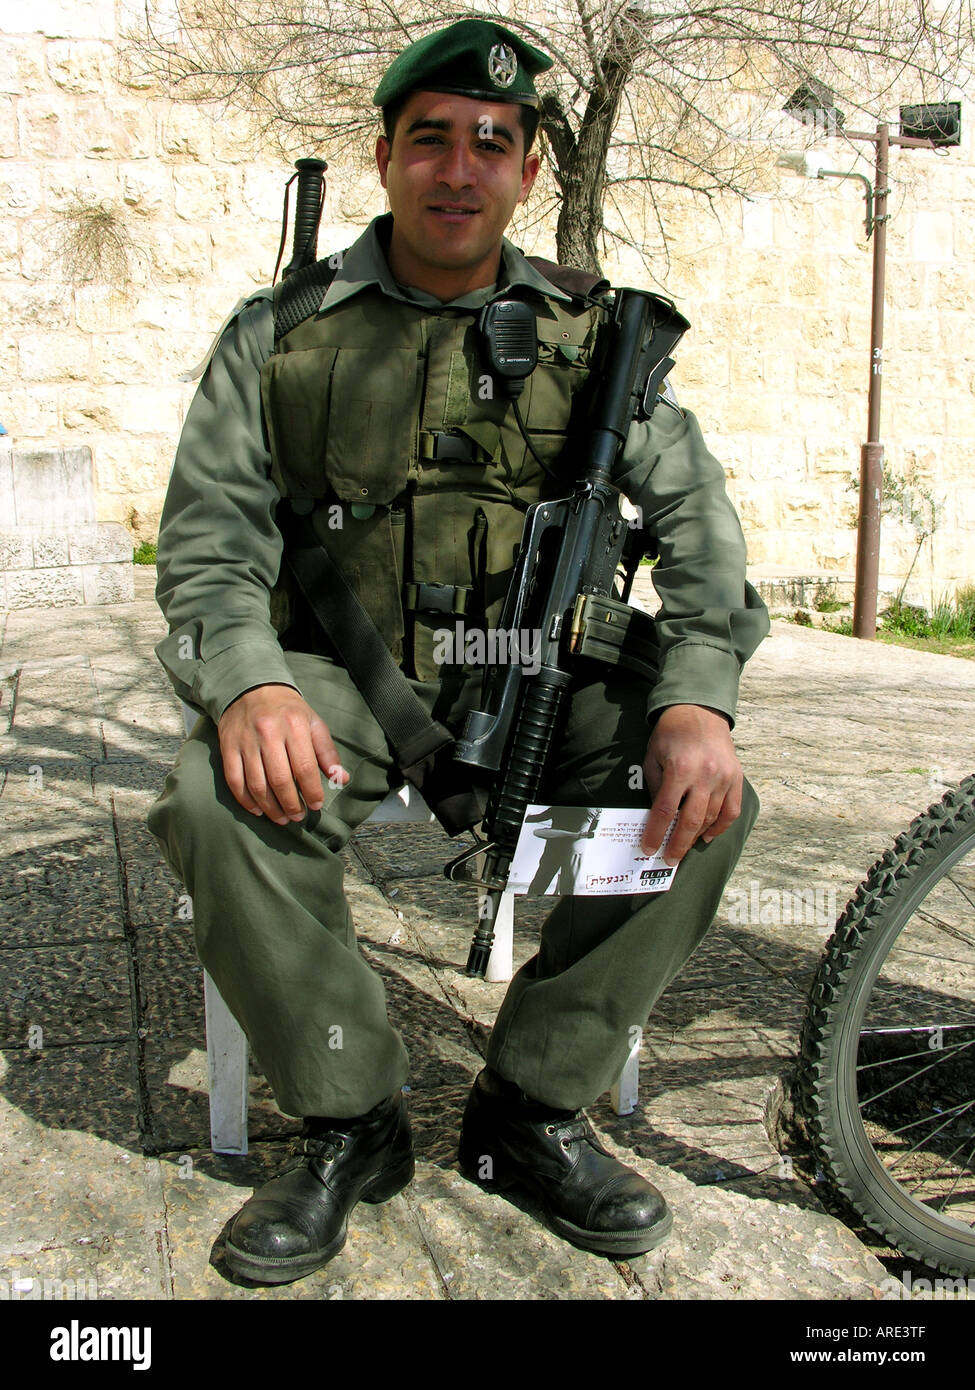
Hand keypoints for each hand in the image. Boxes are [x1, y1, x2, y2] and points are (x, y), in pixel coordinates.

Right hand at [217, 684, 348, 824]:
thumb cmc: (288, 711)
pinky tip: (258, 810)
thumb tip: (341, 779)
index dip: (312, 791)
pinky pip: (234, 780)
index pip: (305, 768)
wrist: (251, 688)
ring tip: (282, 819)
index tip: (317, 805)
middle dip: (291, 805)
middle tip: (298, 817)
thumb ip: (327, 752)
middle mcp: (269, 733)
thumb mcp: (313, 723)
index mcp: (294, 726)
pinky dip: (245, 800)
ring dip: (270, 808)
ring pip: (257, 784)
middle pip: (280, 780)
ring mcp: (246, 741)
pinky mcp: (228, 747)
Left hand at [640, 704, 742, 865]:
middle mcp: (705, 776)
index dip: (655, 833)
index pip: (665, 811)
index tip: (648, 848)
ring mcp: (724, 778)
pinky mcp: (736, 778)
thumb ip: (655, 787)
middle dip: (677, 845)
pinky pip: (731, 811)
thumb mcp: (653, 756)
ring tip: (683, 847)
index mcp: (680, 770)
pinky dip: (721, 827)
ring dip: (696, 837)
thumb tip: (656, 818)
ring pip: (712, 819)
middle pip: (690, 822)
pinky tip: (707, 835)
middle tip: (668, 859)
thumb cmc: (671, 733)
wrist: (700, 711)